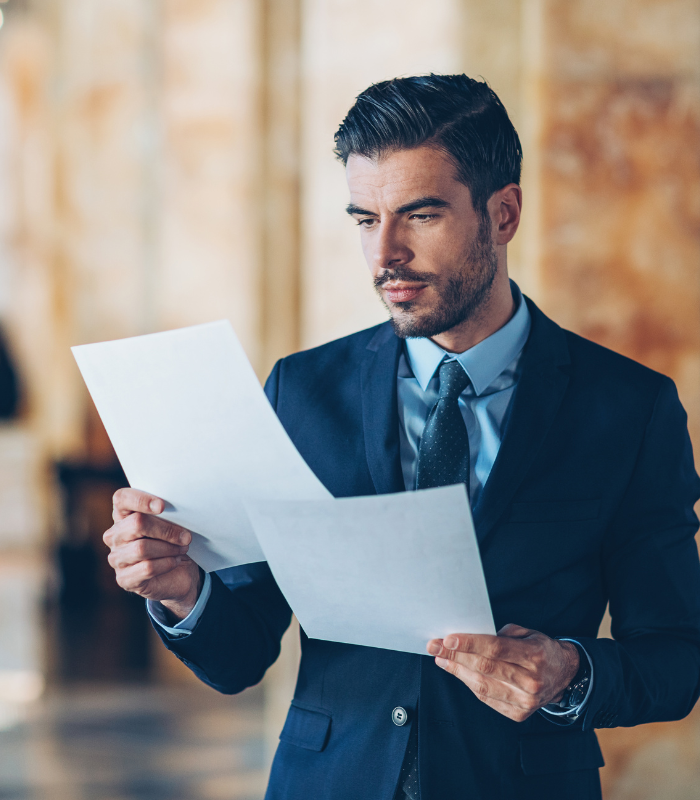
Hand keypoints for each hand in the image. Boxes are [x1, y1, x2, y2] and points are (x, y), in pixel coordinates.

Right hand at [104, 488, 201, 620]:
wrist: (179, 573)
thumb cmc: (172, 542)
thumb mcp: (172, 524)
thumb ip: (168, 513)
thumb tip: (179, 511)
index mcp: (123, 515)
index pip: (121, 499)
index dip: (140, 500)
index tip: (162, 505)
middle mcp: (115, 535)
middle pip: (136, 523)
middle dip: (166, 529)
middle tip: (186, 536)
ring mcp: (116, 558)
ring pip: (142, 548)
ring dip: (169, 548)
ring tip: (182, 549)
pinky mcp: (124, 579)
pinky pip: (147, 568)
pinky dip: (166, 564)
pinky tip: (175, 561)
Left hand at [427, 624, 579, 721]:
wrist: (565, 675)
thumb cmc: (540, 649)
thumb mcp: (527, 633)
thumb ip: (500, 634)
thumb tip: (469, 637)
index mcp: (534, 655)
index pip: (495, 648)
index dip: (469, 644)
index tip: (447, 639)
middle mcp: (531, 680)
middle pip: (484, 667)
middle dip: (455, 656)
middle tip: (434, 646)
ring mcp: (525, 700)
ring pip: (482, 685)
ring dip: (457, 671)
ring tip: (441, 659)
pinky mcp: (519, 714)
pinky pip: (486, 698)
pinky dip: (469, 684)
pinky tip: (458, 672)